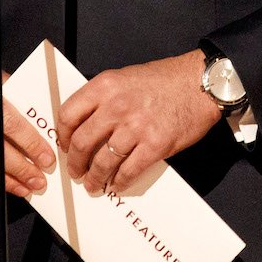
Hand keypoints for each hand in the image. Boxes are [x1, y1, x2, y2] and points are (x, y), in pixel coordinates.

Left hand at [56, 49, 219, 195]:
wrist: (200, 83)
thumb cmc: (166, 79)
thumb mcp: (126, 77)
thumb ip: (104, 98)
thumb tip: (86, 124)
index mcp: (105, 86)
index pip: (68, 114)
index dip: (62, 136)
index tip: (65, 146)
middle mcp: (116, 106)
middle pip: (81, 143)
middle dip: (75, 163)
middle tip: (76, 171)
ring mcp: (136, 127)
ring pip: (103, 161)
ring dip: (95, 178)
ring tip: (94, 184)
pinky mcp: (155, 144)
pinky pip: (128, 171)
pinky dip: (120, 182)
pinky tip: (118, 184)